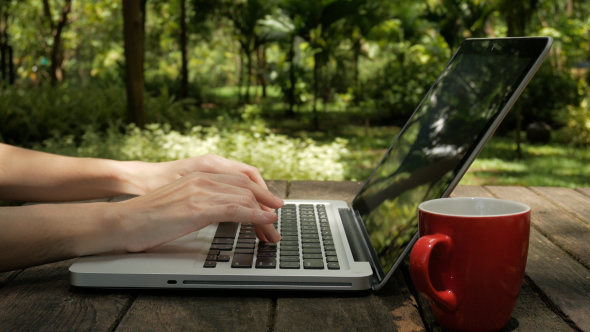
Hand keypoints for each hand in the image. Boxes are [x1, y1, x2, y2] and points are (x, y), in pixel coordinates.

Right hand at [127, 154, 281, 242]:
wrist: (122, 221)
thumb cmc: (148, 218)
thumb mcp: (180, 202)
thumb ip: (201, 201)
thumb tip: (219, 213)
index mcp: (198, 176)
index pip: (239, 180)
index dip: (259, 193)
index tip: (271, 206)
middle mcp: (202, 179)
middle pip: (247, 188)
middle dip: (266, 205)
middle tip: (276, 223)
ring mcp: (201, 192)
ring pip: (246, 198)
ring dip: (264, 216)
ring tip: (273, 231)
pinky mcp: (198, 208)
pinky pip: (236, 209)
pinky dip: (256, 215)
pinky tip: (266, 222)